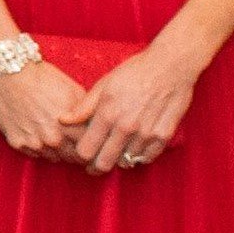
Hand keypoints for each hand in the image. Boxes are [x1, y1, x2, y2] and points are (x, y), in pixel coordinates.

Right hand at [0, 61, 82, 158]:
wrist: (10, 73)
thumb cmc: (44, 79)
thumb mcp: (74, 91)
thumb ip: (86, 114)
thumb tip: (96, 127)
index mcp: (71, 128)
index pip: (89, 150)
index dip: (91, 146)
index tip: (90, 143)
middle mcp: (53, 140)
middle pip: (71, 158)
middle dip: (75, 152)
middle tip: (73, 142)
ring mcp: (34, 143)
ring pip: (53, 157)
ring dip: (56, 150)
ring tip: (54, 134)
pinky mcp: (17, 143)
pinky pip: (33, 153)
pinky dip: (38, 146)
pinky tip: (37, 131)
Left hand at [65, 44, 197, 176]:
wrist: (170, 66)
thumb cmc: (134, 72)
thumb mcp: (103, 85)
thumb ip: (83, 107)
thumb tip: (63, 120)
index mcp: (107, 114)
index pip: (86, 150)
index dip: (81, 156)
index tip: (83, 155)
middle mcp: (126, 127)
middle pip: (105, 163)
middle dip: (96, 166)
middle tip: (95, 165)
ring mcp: (146, 133)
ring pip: (126, 162)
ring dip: (119, 159)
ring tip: (116, 151)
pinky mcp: (164, 135)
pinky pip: (147, 158)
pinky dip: (139, 157)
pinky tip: (134, 148)